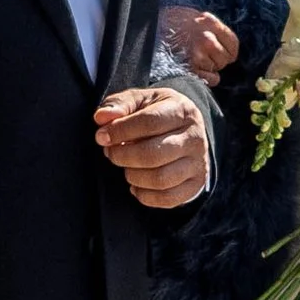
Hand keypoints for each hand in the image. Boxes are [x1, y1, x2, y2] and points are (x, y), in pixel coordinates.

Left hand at [95, 84, 210, 209]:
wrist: (186, 131)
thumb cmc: (157, 114)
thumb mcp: (141, 101)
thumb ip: (120, 104)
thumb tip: (102, 117)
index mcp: (182, 110)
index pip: (150, 122)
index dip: (120, 131)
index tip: (102, 136)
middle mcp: (195, 137)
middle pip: (153, 154)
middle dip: (123, 156)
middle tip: (111, 153)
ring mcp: (198, 163)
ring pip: (160, 179)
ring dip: (132, 176)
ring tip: (125, 167)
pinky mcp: (196, 184)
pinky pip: (167, 198)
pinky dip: (144, 195)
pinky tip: (136, 184)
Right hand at [160, 4, 237, 80]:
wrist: (149, 30)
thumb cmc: (170, 23)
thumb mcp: (194, 16)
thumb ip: (211, 27)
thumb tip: (224, 43)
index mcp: (210, 23)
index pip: (233, 43)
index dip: (229, 51)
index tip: (224, 53)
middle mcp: (207, 38)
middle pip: (226, 59)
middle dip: (217, 59)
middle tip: (202, 55)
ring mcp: (198, 55)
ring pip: (216, 69)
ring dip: (208, 67)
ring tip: (192, 58)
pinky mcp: (190, 68)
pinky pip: (210, 79)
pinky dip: (205, 78)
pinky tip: (195, 70)